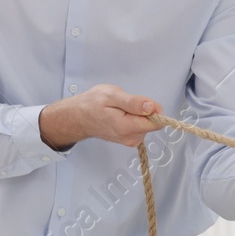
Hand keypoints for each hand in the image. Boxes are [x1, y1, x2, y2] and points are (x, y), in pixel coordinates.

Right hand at [39, 84, 162, 149]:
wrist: (78, 117)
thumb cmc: (91, 104)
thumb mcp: (112, 95)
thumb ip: (133, 102)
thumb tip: (152, 107)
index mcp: (127, 127)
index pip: (157, 122)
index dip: (154, 109)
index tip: (141, 102)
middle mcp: (131, 138)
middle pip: (152, 122)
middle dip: (143, 110)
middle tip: (125, 104)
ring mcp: (131, 140)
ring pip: (147, 124)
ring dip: (137, 114)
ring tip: (120, 109)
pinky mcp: (130, 139)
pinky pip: (141, 126)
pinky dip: (134, 118)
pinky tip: (121, 115)